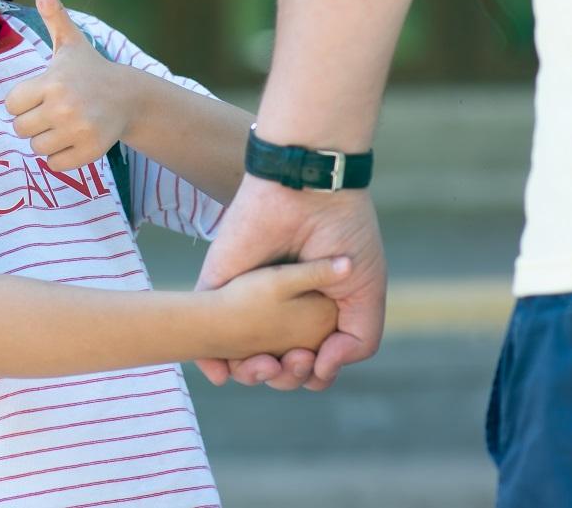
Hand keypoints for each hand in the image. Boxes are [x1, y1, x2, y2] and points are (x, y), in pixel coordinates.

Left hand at [5, 0, 130, 170]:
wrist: (128, 96)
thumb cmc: (90, 69)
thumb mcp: (70, 41)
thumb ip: (52, 11)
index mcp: (52, 81)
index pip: (12, 104)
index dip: (24, 100)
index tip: (43, 93)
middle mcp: (64, 107)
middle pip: (21, 128)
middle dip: (34, 121)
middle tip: (54, 110)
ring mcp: (78, 131)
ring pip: (36, 148)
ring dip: (47, 139)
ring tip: (65, 123)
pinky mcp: (89, 152)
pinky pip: (54, 164)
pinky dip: (61, 156)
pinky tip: (75, 138)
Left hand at [196, 176, 385, 390]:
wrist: (309, 194)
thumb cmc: (344, 236)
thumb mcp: (365, 293)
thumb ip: (356, 340)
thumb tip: (323, 371)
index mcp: (312, 312)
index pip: (308, 362)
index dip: (312, 373)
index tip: (316, 363)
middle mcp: (278, 310)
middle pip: (275, 366)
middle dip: (285, 376)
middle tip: (295, 360)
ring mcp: (246, 300)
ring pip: (240, 359)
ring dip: (253, 375)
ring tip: (269, 365)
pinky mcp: (218, 287)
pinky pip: (206, 336)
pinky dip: (212, 364)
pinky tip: (224, 374)